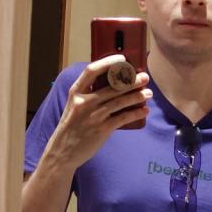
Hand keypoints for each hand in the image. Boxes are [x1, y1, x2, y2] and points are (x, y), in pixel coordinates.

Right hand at [50, 55, 151, 169]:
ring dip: (137, 96)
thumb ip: (88, 95)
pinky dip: (135, 113)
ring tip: (148, 93)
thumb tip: (112, 85)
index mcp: (75, 93)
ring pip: (120, 101)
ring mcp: (93, 116)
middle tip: (144, 77)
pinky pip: (123, 118)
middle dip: (132, 81)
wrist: (63, 152)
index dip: (108, 62)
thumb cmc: (71, 127)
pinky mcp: (102, 129)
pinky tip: (144, 110)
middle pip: (112, 86)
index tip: (122, 58)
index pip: (91, 71)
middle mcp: (84, 102)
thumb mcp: (74, 106)